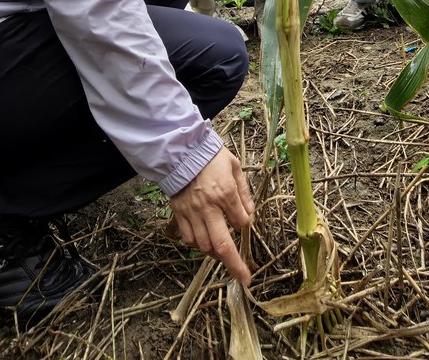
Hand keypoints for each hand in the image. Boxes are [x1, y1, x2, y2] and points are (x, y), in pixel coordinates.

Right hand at [170, 146, 254, 285]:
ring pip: (204, 245)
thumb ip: (243, 192)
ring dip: (215, 254)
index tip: (244, 221)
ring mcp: (192, 213)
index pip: (241, 222)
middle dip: (234, 265)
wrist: (180, 150)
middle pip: (222, 244)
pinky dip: (197, 246)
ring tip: (223, 255)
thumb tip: (250, 214)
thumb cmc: (210, 155)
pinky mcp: (178, 214)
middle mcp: (208, 207)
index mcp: (225, 193)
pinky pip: (188, 238)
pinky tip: (204, 244)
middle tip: (243, 279)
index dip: (245, 224)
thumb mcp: (234, 166)